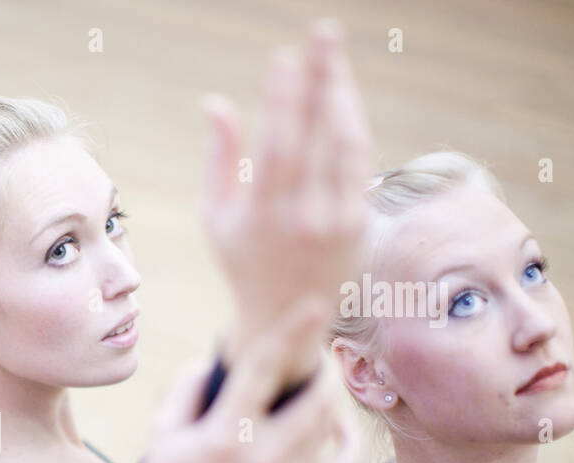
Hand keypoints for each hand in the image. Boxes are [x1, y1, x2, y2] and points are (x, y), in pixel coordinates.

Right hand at [131, 299, 361, 462]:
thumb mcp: (163, 433)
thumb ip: (188, 389)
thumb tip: (214, 359)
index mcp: (223, 434)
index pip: (264, 370)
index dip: (291, 332)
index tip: (313, 304)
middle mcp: (259, 457)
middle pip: (314, 399)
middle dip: (323, 369)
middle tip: (316, 353)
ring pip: (325, 428)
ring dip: (328, 399)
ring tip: (317, 381)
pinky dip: (344, 445)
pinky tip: (336, 426)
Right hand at [199, 19, 373, 382]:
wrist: (284, 318)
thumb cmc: (241, 261)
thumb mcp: (215, 217)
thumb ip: (218, 158)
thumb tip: (216, 101)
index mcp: (263, 217)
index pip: (277, 146)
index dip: (282, 100)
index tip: (282, 58)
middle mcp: (304, 217)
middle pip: (318, 134)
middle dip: (320, 79)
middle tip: (322, 33)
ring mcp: (337, 220)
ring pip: (346, 142)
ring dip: (341, 94)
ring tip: (332, 55)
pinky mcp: (359, 221)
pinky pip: (359, 161)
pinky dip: (351, 123)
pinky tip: (342, 96)